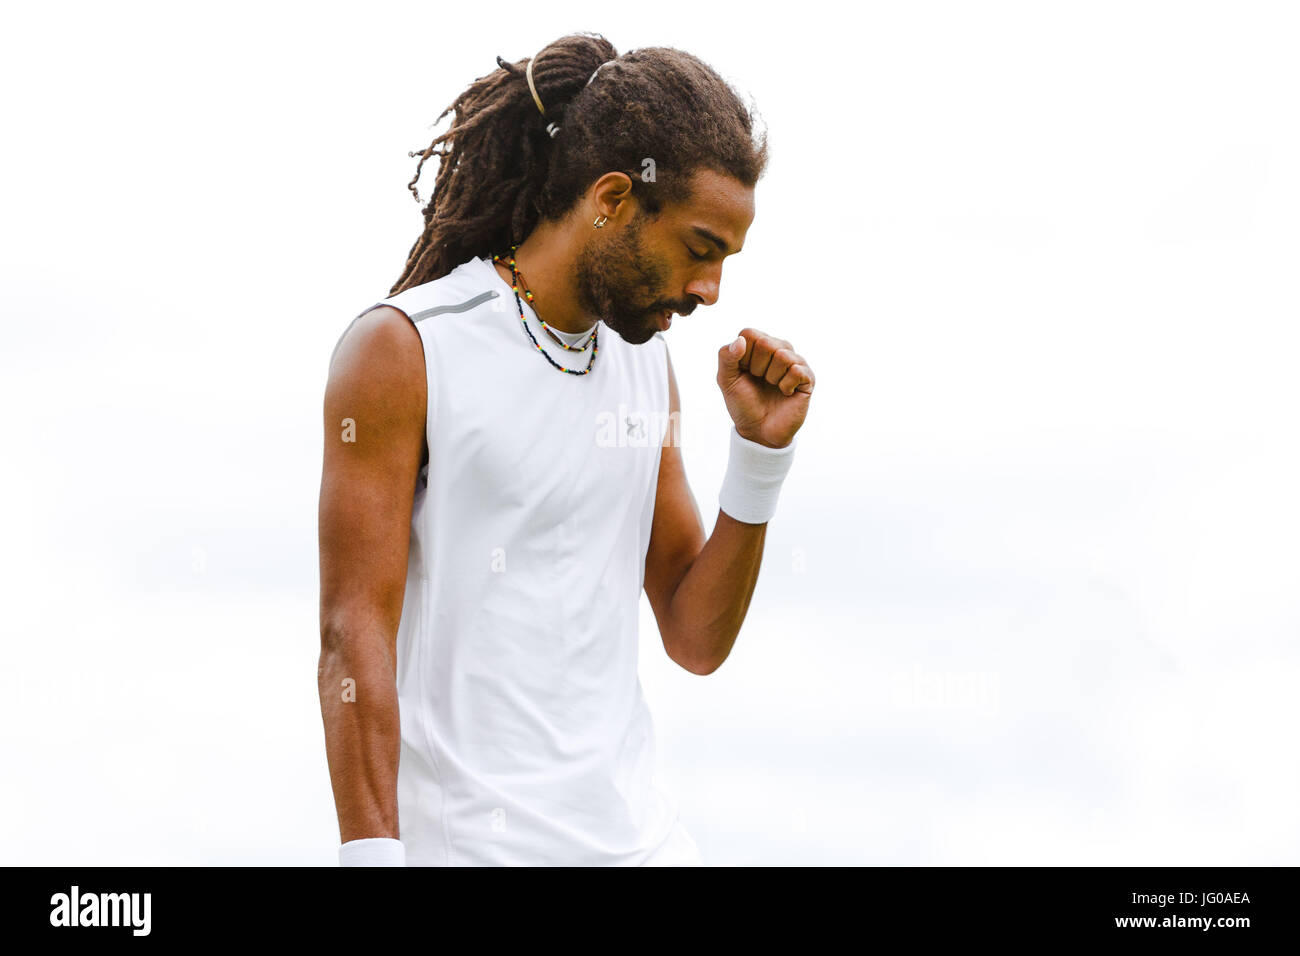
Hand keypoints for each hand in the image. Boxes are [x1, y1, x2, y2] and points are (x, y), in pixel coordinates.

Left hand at [716, 328, 814, 448]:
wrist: (759, 431)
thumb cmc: (743, 403)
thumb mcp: (726, 380)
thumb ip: (726, 357)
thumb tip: (740, 340)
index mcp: (758, 346)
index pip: (749, 333)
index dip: (743, 356)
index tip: (744, 372)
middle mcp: (778, 349)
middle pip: (766, 342)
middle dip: (757, 367)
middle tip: (760, 380)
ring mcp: (795, 362)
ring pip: (783, 355)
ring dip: (771, 377)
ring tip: (772, 387)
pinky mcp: (807, 377)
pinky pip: (796, 370)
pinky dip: (785, 385)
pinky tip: (785, 393)